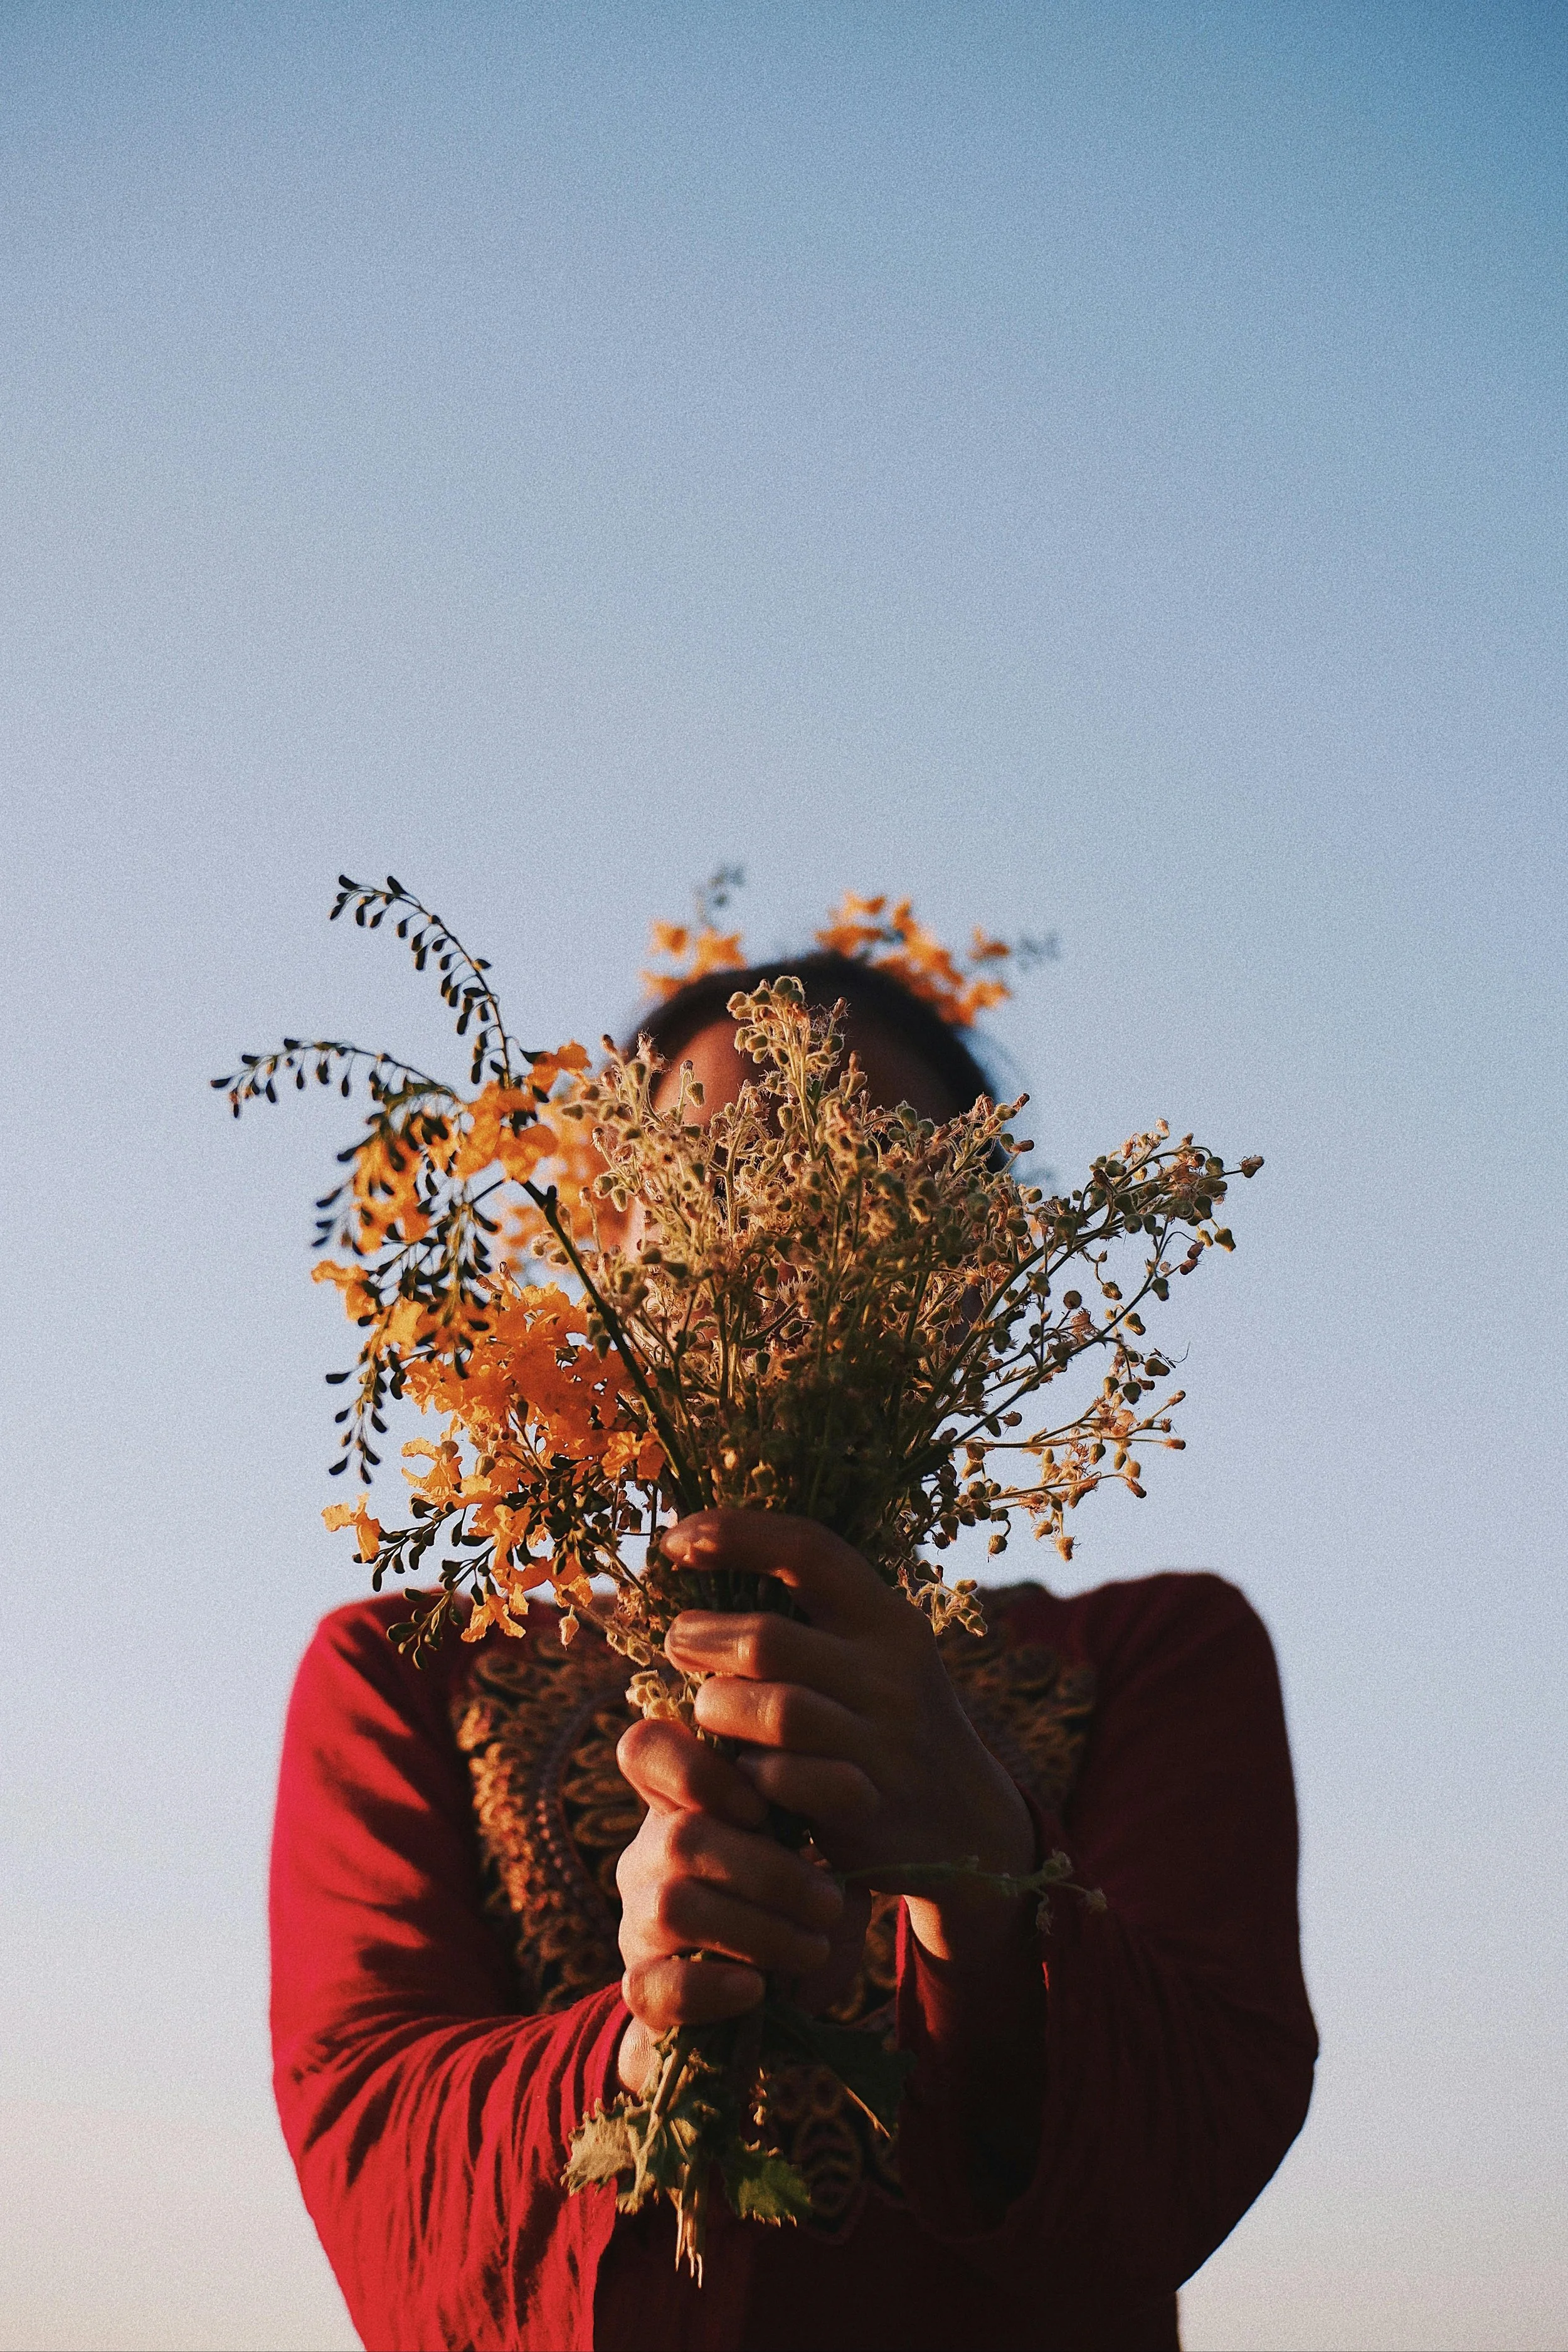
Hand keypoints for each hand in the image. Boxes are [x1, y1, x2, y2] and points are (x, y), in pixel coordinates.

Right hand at [613, 1709, 870, 2092]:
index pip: (647, 1749)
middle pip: (682, 1837)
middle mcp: (649, 1856)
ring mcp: (638, 1923)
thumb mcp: (809, 1857)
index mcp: (683, 1804)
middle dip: (770, 1871)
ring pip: (673, 1906)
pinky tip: (755, 1990)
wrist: (759, 2007)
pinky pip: (653, 1986)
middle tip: (828, 1901)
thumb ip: (818, 1826)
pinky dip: (709, 1987)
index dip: (696, 1767)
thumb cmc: (793, 1909)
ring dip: (756, 1927)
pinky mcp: (642, 1989)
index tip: (763, 1806)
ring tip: (814, 1947)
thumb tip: (850, 1817)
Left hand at [661, 1510, 1037, 1966]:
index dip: (733, 1534)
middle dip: (701, 1638)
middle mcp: (891, 1671)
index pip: (806, 1549)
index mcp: (887, 1619)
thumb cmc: (884, 1722)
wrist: (964, 1821)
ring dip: (717, 1710)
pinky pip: (781, 1777)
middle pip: (766, 1640)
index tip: (674, 1542)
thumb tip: (700, 1557)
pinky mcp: (864, 1801)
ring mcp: (882, 1739)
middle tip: (678, 1643)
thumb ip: (807, 1620)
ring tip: (709, 1711)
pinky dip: (750, 1775)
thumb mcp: (870, 1656)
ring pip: (769, 1710)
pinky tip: (748, 1776)